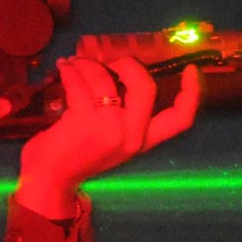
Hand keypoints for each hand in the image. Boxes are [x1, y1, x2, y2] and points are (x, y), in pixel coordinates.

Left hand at [17, 58, 199, 218]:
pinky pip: (80, 83)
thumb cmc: (77, 157)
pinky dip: (70, 71)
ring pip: (105, 79)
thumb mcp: (110, 140)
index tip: (191, 70)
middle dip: (127, 64)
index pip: (180, 121)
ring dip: (87, 65)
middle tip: (109, 61)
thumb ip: (122, 115)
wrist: (49, 180)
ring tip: (74, 64)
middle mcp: (132, 136)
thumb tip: (116, 70)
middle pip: (146, 87)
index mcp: (142, 141)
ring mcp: (110, 130)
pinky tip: (64, 70)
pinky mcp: (84, 122)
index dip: (191, 93)